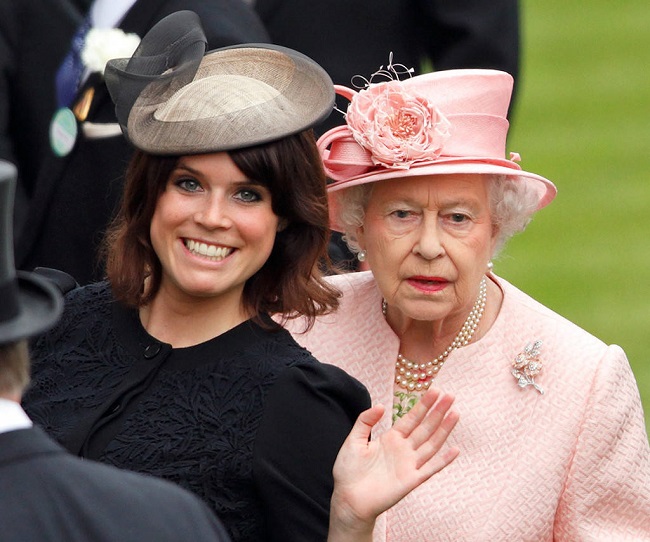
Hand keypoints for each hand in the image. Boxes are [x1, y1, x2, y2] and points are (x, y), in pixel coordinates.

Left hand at [328, 387, 458, 541]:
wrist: (348, 499)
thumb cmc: (348, 471)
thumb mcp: (354, 440)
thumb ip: (365, 421)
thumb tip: (381, 405)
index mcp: (391, 438)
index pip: (411, 418)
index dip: (423, 405)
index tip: (435, 391)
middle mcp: (403, 449)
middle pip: (425, 427)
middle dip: (437, 411)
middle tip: (450, 396)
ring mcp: (409, 464)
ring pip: (431, 443)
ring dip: (444, 429)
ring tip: (455, 413)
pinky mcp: (411, 480)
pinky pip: (431, 469)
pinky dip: (443, 460)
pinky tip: (455, 449)